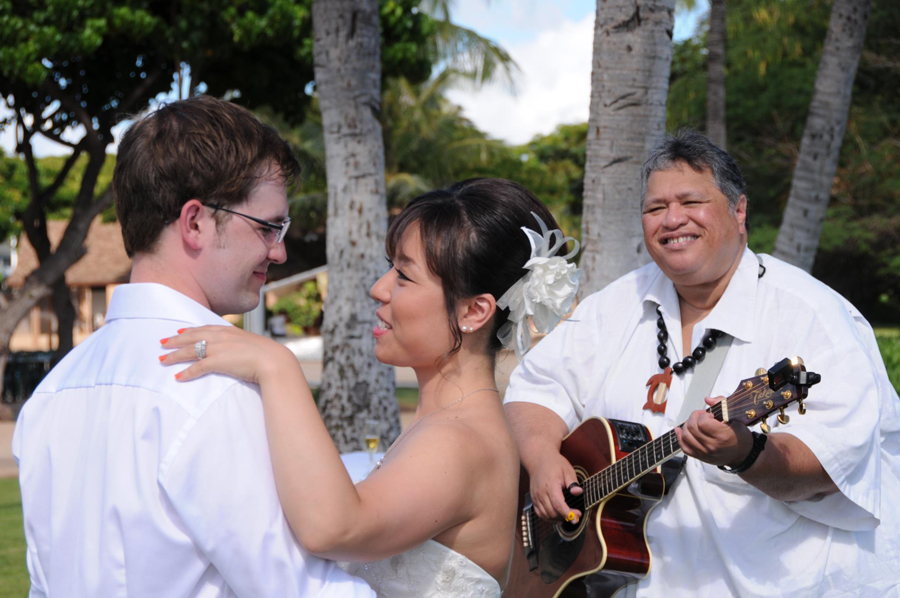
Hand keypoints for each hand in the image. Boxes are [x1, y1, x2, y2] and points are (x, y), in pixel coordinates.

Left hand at [158, 325, 295, 383]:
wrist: (273, 360)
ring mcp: (218, 349)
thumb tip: (240, 350)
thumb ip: (242, 345)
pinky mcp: (217, 362)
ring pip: (190, 351)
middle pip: (192, 337)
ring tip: (162, 360)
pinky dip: (186, 372)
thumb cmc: (268, 355)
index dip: (190, 330)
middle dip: (175, 340)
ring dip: (174, 356)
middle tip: (162, 343)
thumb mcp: (252, 344)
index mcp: (229, 331)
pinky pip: (197, 367)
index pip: (204, 328)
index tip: (179, 331)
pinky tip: (178, 377)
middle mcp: (220, 337)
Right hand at [527, 451, 582, 522]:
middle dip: (565, 517)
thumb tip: (578, 492)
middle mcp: (541, 492)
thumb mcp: (567, 469)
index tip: (576, 518)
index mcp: (551, 485)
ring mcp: (536, 496)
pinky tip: (557, 516)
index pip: (558, 505)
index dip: (567, 514)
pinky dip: (548, 518)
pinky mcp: (533, 498)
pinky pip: (540, 513)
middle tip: (576, 515)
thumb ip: (573, 482)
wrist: (538, 459)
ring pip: (546, 515)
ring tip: (567, 516)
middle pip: (552, 512)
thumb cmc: (554, 463)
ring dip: (557, 519)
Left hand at [675, 396, 753, 467]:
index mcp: (723, 436)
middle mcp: (712, 446)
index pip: (702, 422)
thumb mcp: (736, 418)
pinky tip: (680, 430)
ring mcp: (705, 453)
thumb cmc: (739, 436)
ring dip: (687, 425)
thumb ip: (722, 404)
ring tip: (695, 422)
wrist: (742, 454)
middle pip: (691, 427)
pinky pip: (685, 447)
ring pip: (686, 436)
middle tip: (701, 416)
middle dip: (694, 417)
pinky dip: (680, 438)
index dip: (703, 415)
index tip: (709, 415)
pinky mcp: (700, 457)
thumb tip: (708, 400)